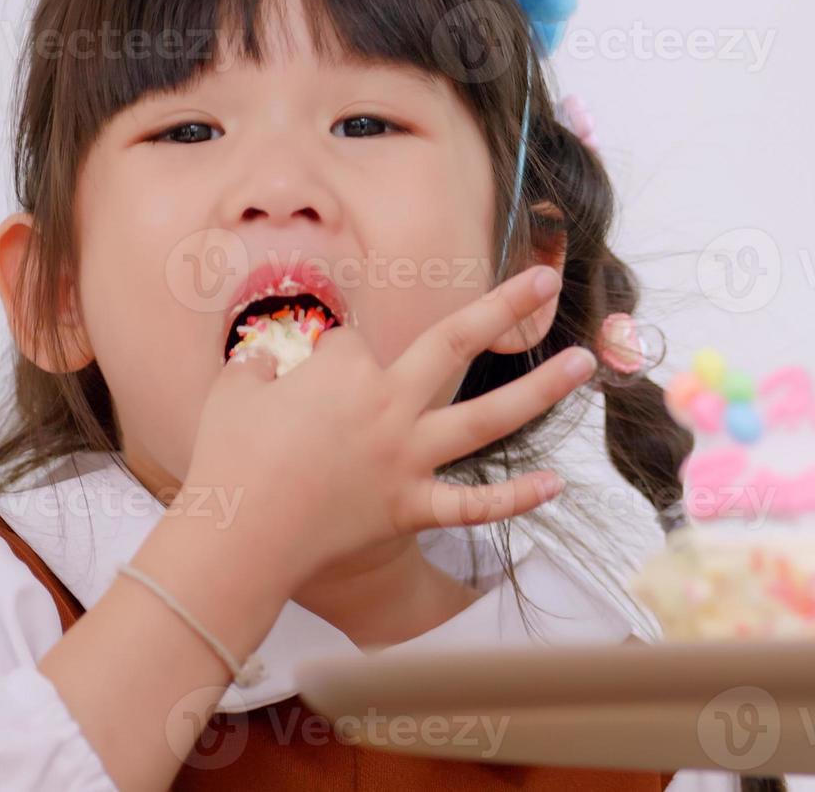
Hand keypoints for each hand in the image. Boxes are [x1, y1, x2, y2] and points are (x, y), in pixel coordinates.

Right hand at [180, 265, 595, 592]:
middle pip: (456, 343)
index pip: (356, 343)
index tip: (305, 391)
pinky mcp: (411, 508)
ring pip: (487, 420)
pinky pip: (472, 505)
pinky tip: (556, 481)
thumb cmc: (229, 459)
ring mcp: (407, 459)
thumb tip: (274, 355)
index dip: (331, 362)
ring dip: (540, 390)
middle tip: (548, 280)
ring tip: (585, 364)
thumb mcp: (235, 386)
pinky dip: (514, 497)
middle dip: (505, 305)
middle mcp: (389, 407)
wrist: (236, 535)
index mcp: (345, 370)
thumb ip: (262, 359)